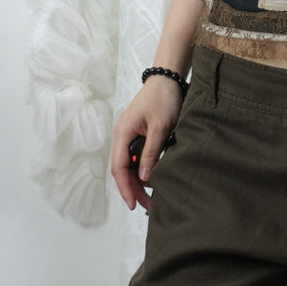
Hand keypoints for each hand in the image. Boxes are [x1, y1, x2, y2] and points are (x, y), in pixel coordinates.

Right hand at [110, 78, 183, 212]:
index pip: (119, 167)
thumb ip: (152, 152)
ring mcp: (131, 136)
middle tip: (148, 206)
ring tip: (152, 198)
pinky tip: (154, 180)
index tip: (133, 203)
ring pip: (132, 165)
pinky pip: (139, 157)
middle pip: (124, 169)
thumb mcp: (160, 127)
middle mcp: (123, 136)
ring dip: (140, 182)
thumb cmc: (163, 98)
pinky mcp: (140, 135)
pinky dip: (145, 170)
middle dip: (134, 189)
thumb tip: (145, 178)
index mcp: (123, 133)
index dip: (125, 187)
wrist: (168, 79)